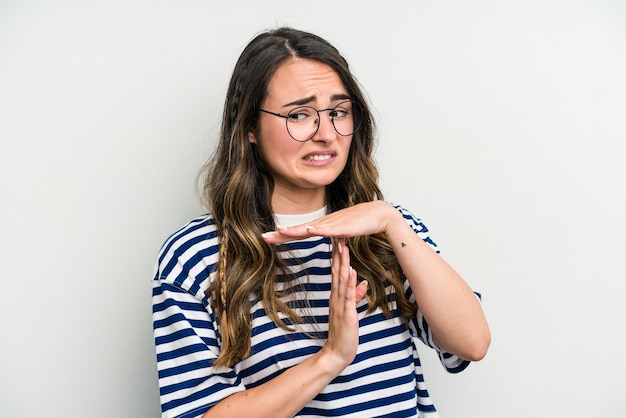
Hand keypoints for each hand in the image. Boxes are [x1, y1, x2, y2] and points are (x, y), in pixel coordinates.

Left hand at [261, 201, 397, 243]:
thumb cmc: (360, 223)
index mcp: (321, 226)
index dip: (282, 235)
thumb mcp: (340, 232)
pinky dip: (318, 230)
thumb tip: (324, 238)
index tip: (267, 237)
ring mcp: (332, 224)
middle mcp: (323, 224)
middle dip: (280, 234)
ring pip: (309, 229)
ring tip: (280, 232)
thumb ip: (330, 235)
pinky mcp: (343, 227)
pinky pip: (328, 230)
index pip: (298, 232)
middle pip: (298, 230)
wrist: (377, 215)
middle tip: (263, 237)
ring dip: (294, 230)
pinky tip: (309, 230)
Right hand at [320, 238, 368, 370]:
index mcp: (338, 295)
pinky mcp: (347, 313)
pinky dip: (350, 283)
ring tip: (343, 246)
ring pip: (341, 279)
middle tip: (338, 233)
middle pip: (337, 270)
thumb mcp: (351, 311)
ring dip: (342, 262)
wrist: (337, 353)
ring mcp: (340, 304)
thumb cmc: (344, 333)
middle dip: (338, 252)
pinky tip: (352, 271)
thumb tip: (362, 282)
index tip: (339, 238)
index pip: (337, 271)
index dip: (338, 255)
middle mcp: (337, 296)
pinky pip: (348, 295)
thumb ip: (356, 295)